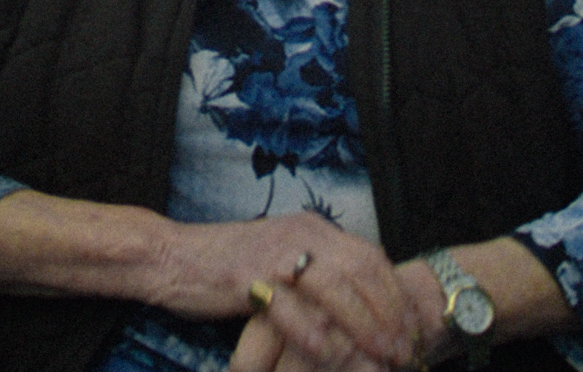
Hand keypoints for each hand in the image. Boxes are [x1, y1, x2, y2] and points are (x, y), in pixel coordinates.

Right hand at [153, 211, 416, 368]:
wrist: (170, 257)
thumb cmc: (227, 267)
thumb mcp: (281, 260)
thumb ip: (316, 274)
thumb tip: (356, 305)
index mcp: (313, 228)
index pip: (371, 256)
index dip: (396, 293)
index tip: (411, 327)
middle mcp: (302, 233)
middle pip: (363, 270)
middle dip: (390, 312)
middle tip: (407, 347)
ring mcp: (277, 252)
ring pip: (336, 286)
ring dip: (364, 324)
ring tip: (382, 355)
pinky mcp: (250, 276)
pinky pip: (292, 306)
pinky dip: (314, 332)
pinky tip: (328, 355)